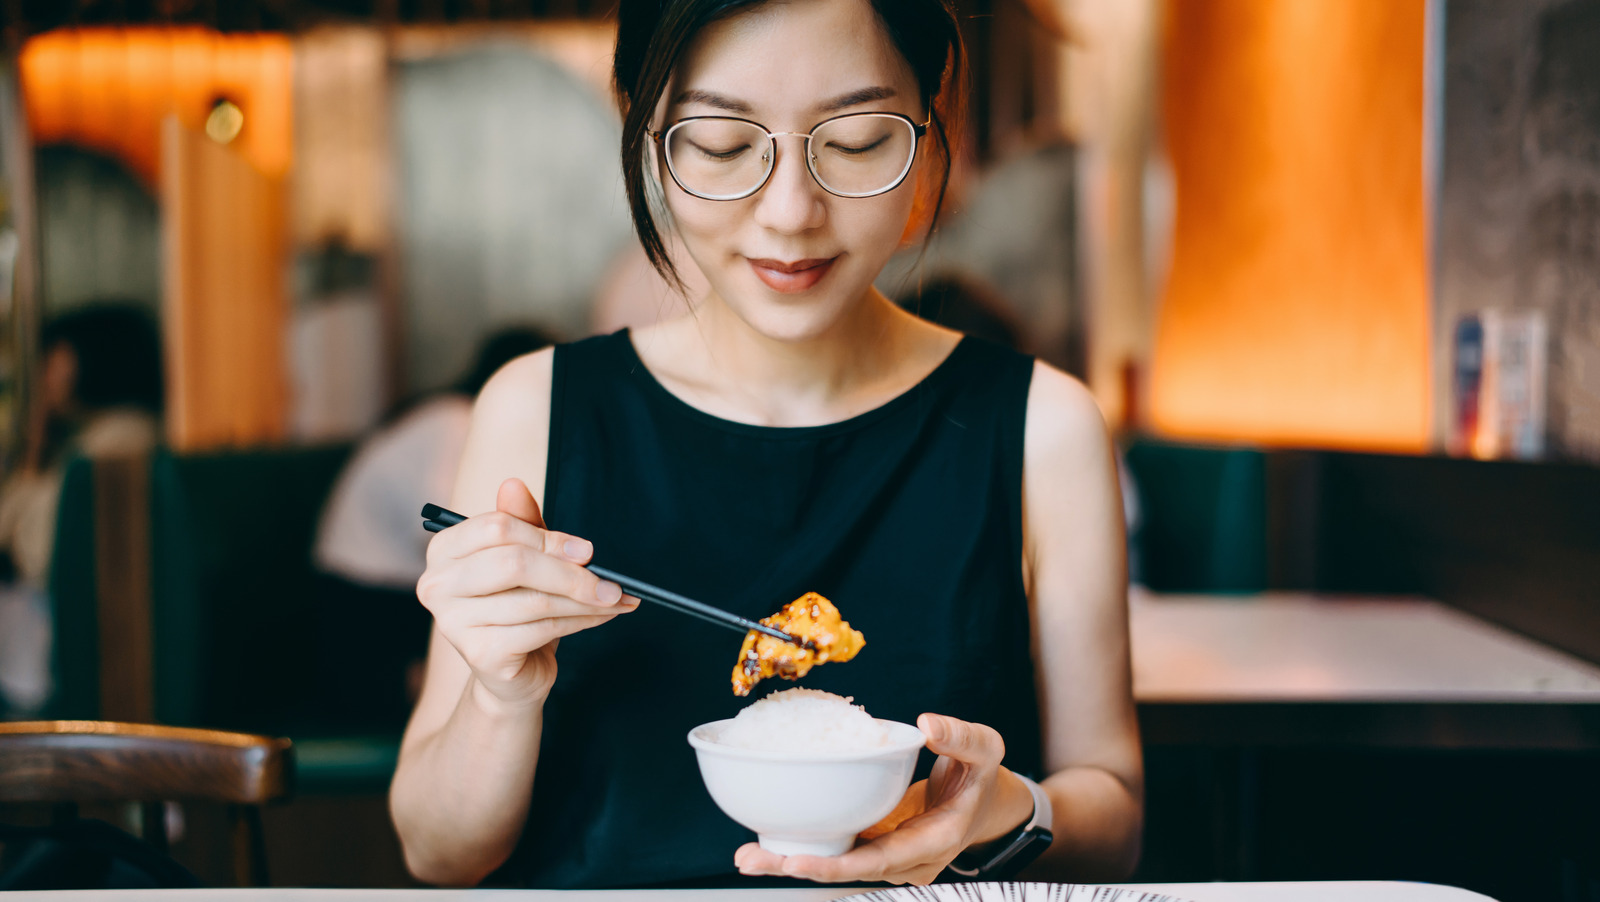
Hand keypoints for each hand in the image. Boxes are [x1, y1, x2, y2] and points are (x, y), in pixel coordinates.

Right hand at [416, 477, 636, 709]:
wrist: (511, 673)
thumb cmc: (517, 606)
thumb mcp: (524, 558)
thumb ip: (522, 523)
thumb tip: (513, 484)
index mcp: (445, 550)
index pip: (497, 528)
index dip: (549, 538)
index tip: (587, 551)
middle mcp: (438, 585)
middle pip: (515, 563)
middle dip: (571, 572)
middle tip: (610, 581)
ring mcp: (454, 623)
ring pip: (535, 600)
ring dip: (585, 600)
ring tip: (615, 599)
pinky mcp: (479, 654)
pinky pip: (542, 628)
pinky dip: (580, 622)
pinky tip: (600, 617)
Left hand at [733, 713, 1029, 884]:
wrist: (984, 803)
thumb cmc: (982, 778)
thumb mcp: (986, 751)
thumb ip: (961, 738)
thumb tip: (927, 724)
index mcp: (932, 842)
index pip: (879, 861)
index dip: (837, 866)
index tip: (797, 862)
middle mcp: (905, 860)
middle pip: (846, 870)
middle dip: (797, 867)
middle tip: (751, 859)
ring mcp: (887, 856)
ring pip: (836, 864)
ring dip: (790, 861)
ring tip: (748, 855)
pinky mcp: (873, 844)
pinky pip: (836, 848)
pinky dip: (803, 845)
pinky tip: (767, 838)